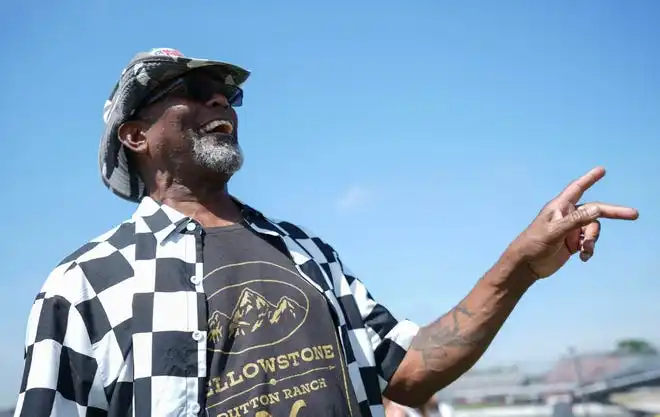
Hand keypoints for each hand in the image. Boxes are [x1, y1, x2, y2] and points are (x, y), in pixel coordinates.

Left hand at [511, 166, 638, 278]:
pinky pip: (589, 242)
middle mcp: (567, 215)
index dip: (589, 179)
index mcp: (559, 207)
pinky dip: (590, 249)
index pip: (577, 189)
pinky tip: (583, 257)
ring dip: (593, 240)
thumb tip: (597, 208)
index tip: (602, 170)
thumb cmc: (534, 244)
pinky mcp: (573, 243)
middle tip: (634, 214)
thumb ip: (575, 221)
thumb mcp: (554, 232)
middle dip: (614, 212)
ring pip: (594, 229)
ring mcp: (571, 230)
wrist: (526, 265)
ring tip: (585, 250)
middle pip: (595, 210)